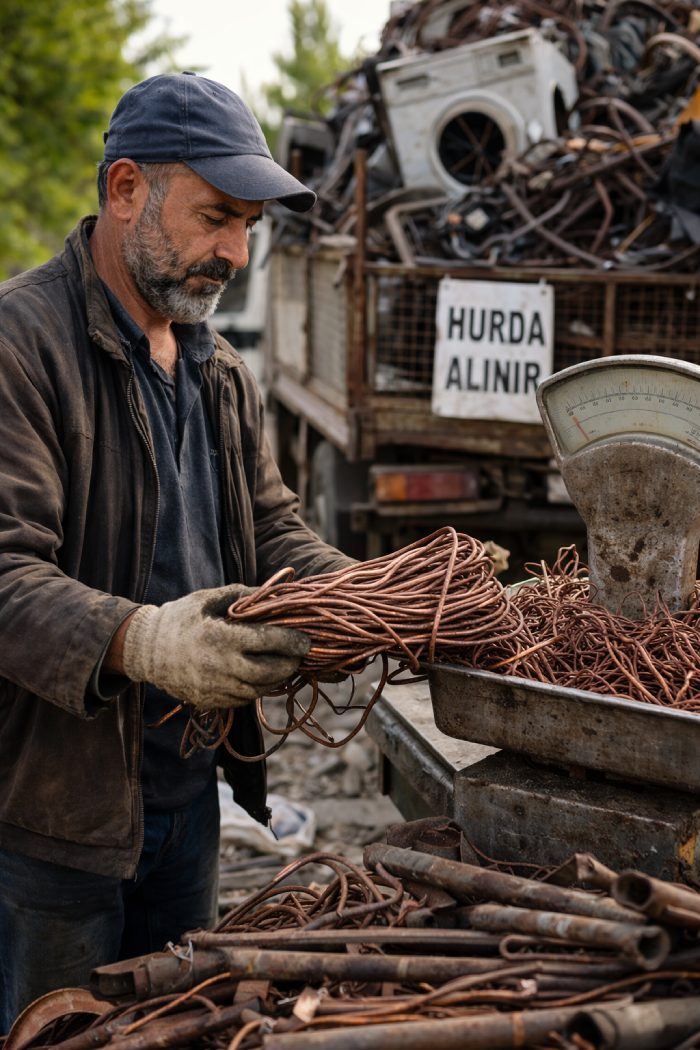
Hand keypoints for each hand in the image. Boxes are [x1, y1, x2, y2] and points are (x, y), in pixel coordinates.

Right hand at [122, 584, 310, 709]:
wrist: (144, 650)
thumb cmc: (179, 618)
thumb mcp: (208, 599)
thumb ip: (242, 595)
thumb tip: (274, 591)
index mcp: (221, 637)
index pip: (268, 642)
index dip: (293, 642)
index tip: (307, 640)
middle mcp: (219, 667)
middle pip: (269, 672)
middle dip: (290, 664)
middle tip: (299, 655)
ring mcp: (214, 688)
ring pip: (259, 689)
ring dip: (276, 678)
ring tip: (284, 665)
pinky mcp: (210, 701)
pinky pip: (243, 699)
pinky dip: (257, 688)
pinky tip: (261, 675)